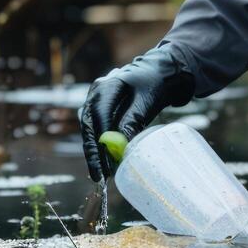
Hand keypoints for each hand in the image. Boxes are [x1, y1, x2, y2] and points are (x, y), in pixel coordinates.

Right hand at [79, 47, 195, 181]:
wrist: (159, 71)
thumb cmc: (155, 82)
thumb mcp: (146, 100)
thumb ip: (133, 120)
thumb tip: (122, 147)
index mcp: (106, 87)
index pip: (99, 116)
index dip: (100, 141)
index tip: (105, 161)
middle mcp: (96, 94)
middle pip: (89, 127)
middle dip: (93, 153)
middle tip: (99, 176)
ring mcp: (97, 102)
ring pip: (91, 132)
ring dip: (97, 153)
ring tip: (103, 175)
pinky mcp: (102, 111)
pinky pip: (98, 132)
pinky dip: (103, 148)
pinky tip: (107, 164)